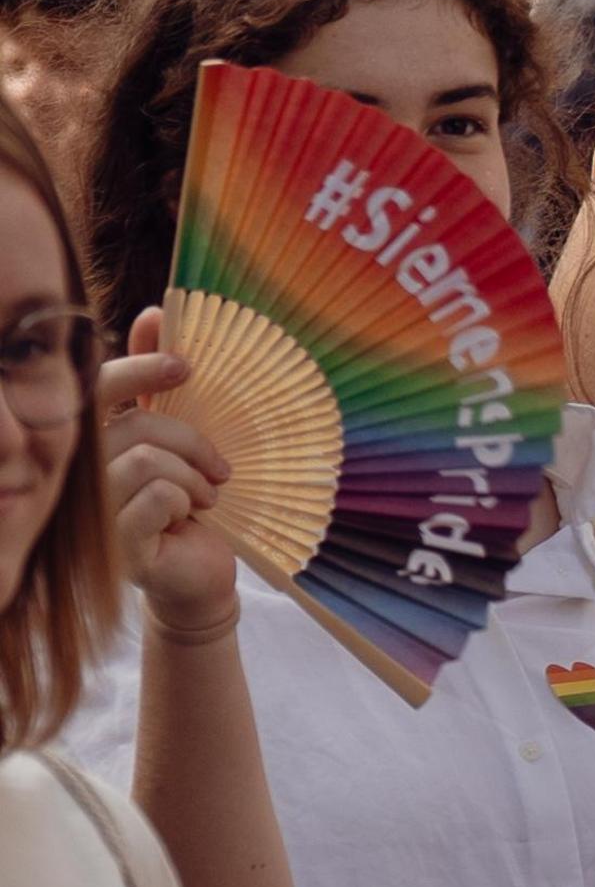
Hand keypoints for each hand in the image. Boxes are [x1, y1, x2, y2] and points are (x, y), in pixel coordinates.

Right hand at [101, 310, 237, 635]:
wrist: (200, 575)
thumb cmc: (188, 505)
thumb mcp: (179, 442)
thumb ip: (159, 384)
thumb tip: (156, 311)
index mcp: (95, 444)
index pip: (99, 389)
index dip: (138, 370)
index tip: (184, 368)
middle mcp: (83, 477)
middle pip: (135, 427)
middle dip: (190, 440)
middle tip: (220, 466)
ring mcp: (92, 515)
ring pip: (146, 462)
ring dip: (193, 478)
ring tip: (206, 497)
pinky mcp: (115, 548)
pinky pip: (155, 499)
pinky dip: (184, 503)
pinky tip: (188, 519)